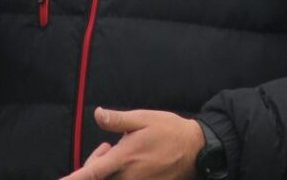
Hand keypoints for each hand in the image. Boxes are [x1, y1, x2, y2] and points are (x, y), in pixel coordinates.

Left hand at [59, 107, 203, 179]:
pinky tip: (134, 164)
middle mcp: (128, 177)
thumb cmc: (168, 130)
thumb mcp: (143, 118)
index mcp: (124, 158)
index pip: (90, 174)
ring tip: (122, 153)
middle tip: (107, 146)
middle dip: (95, 163)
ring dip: (108, 169)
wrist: (195, 149)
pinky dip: (122, 174)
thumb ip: (117, 119)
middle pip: (97, 177)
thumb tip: (97, 114)